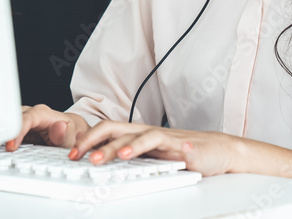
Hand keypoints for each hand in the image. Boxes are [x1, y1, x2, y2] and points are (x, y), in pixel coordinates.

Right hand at [5, 104, 89, 150]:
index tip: (10, 146)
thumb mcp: (71, 138)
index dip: (17, 131)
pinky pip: (8, 130)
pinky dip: (1, 137)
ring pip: (7, 122)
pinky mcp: (20, 130)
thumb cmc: (72, 134)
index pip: (27, 119)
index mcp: (44, 114)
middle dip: (2, 130)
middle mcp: (32, 115)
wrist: (73, 133)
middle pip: (13, 118)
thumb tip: (59, 127)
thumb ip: (63, 135)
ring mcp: (24, 121)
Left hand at [69, 120, 240, 176]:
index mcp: (138, 135)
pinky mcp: (179, 145)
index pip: (107, 131)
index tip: (70, 153)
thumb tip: (103, 163)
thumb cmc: (185, 154)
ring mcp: (162, 137)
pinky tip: (133, 154)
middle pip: (112, 129)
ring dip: (114, 147)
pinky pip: (157, 142)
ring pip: (132, 136)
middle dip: (91, 141)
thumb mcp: (154, 158)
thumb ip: (132, 158)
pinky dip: (143, 146)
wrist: (220, 150)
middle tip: (75, 155)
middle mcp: (146, 133)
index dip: (87, 140)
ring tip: (99, 158)